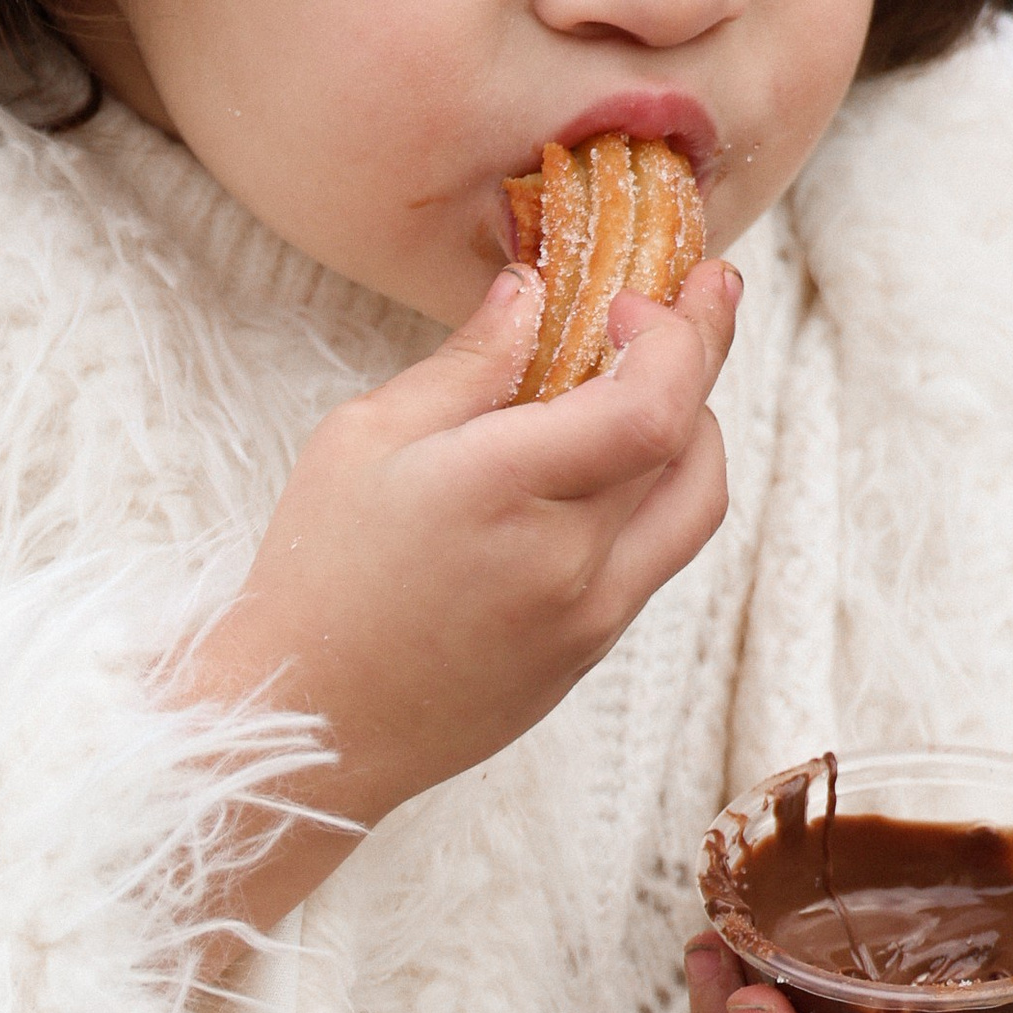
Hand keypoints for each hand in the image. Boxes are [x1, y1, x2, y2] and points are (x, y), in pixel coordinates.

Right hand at [179, 258, 739, 948]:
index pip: (653, 407)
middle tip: (697, 295)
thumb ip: (465, 362)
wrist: (309, 722)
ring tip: (664, 374)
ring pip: (697, 501)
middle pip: (691, 442)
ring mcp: (590, 615)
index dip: (677, 339)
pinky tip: (620, 455)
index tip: (643, 295)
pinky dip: (661, 487)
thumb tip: (532, 290)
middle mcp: (566, 559)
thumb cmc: (318, 571)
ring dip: (697, 425)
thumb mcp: (364, 437)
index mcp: (500, 489)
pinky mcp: (591, 650)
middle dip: (703, 354)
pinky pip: (660, 553)